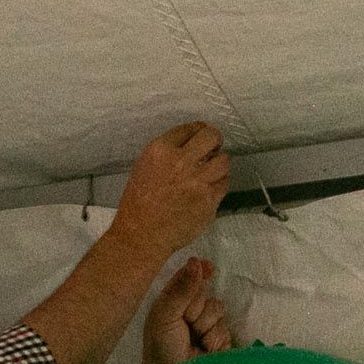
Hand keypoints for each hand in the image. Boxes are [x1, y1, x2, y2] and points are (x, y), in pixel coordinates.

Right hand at [108, 122, 229, 258]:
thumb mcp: (145, 166)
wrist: (142, 234)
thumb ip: (167, 153)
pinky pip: (224, 184)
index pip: (190, 129)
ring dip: (220, 164)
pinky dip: (219, 184)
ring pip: (224, 161)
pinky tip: (210, 188)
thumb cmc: (139, 203)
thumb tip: (191, 146)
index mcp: (160, 150)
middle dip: (214, 140)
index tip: (202, 136)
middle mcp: (181, 161)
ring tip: (213, 171)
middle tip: (213, 149)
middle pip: (211, 136)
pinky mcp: (209, 199)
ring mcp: (198, 181)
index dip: (199, 131)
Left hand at [140, 257, 231, 363]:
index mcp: (174, 303)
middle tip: (186, 325)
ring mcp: (207, 328)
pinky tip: (206, 352)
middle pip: (207, 294)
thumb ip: (181, 289)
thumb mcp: (164, 315)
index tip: (209, 268)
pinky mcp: (221, 344)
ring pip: (219, 311)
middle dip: (198, 308)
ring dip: (206, 327)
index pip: (190, 278)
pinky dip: (215, 340)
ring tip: (195, 343)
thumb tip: (197, 261)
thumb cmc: (161, 349)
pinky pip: (226, 330)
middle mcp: (191, 312)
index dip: (200, 271)